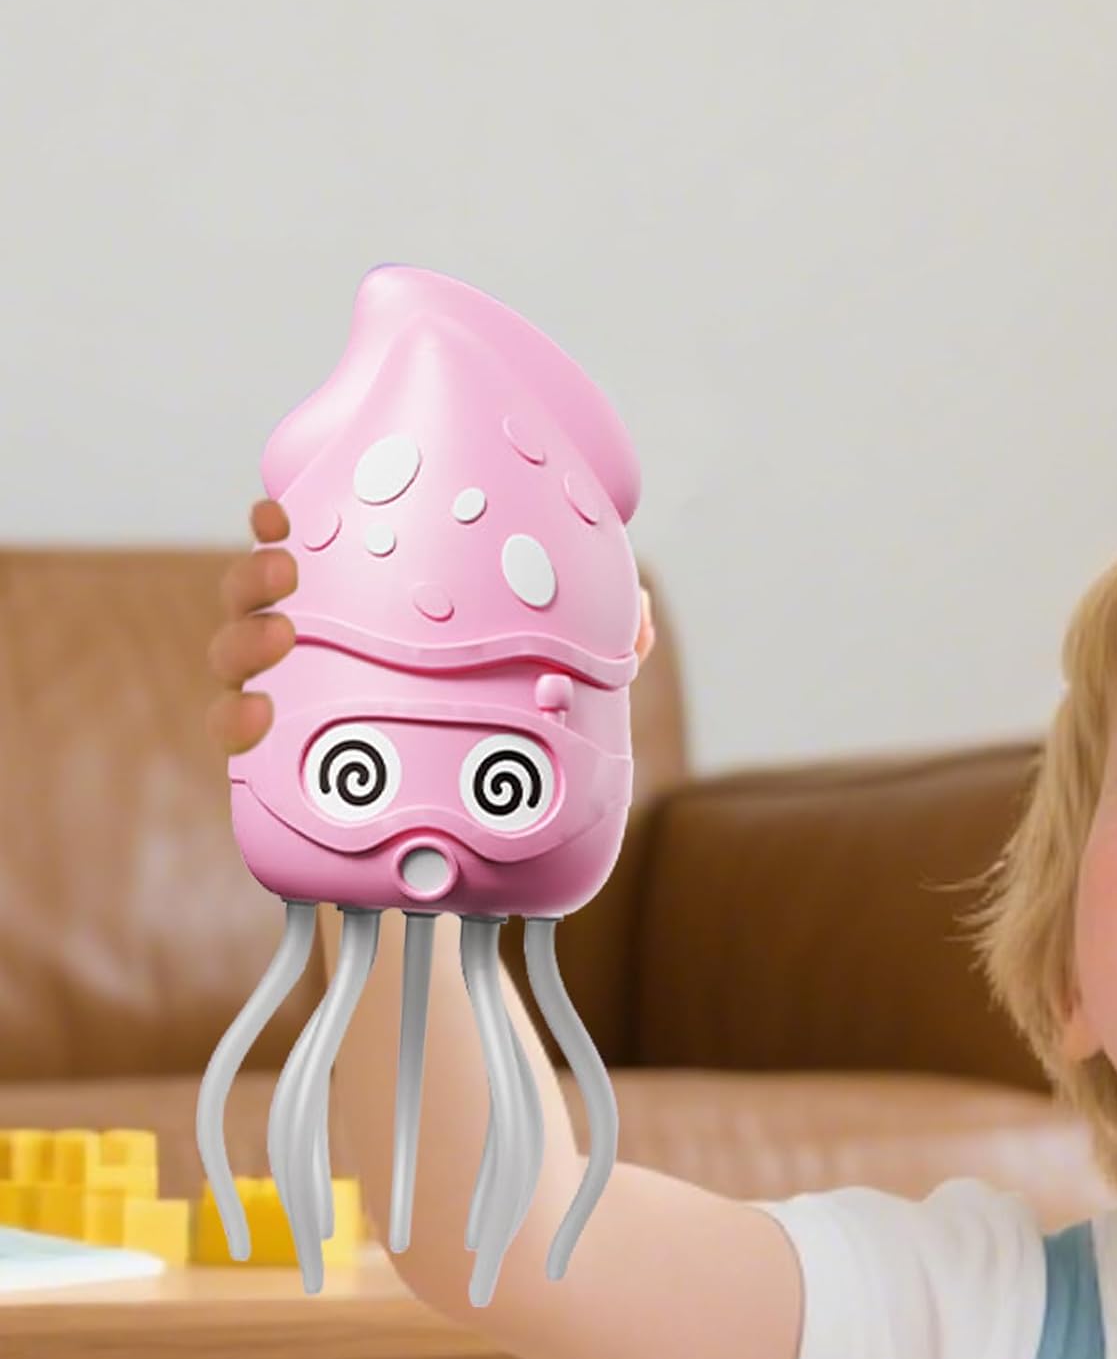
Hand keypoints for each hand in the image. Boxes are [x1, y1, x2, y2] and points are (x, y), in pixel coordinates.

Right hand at [206, 500, 657, 757]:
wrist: (485, 847)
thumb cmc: (514, 732)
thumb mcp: (565, 677)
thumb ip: (608, 640)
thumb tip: (638, 608)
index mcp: (366, 616)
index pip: (307, 560)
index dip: (276, 531)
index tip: (280, 511)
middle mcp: (322, 660)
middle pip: (255, 603)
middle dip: (254, 577)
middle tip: (288, 567)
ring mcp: (300, 717)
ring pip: (238, 666)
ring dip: (243, 641)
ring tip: (281, 632)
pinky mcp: (291, 775)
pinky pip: (242, 749)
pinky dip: (237, 725)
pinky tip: (259, 717)